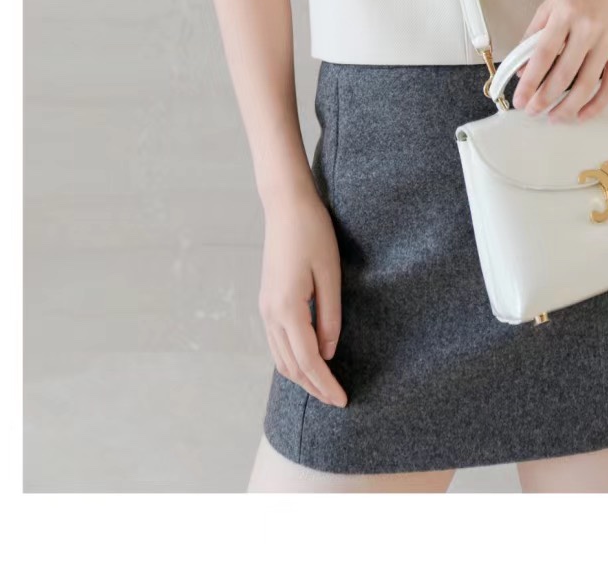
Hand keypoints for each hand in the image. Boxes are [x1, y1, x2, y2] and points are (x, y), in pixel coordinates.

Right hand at [259, 185, 347, 408]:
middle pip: (291, 366)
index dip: (325, 384)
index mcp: (287, 308)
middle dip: (314, 387)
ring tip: (325, 385)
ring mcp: (265, 308)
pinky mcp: (266, 300)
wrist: (286, 206)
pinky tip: (308, 359)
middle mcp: (270, 313)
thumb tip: (328, 352)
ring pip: (280, 357)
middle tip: (337, 400)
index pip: (308, 361)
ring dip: (302, 376)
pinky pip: (277, 342)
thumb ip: (329, 317)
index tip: (343, 401)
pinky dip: (292, 358)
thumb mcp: (330, 274)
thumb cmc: (313, 233)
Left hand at [511, 0, 607, 121]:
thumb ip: (534, 34)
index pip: (542, 55)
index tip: (519, 100)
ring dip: (568, 107)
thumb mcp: (551, 4)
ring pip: (587, 84)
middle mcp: (588, 28)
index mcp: (565, 14)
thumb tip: (522, 69)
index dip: (529, 82)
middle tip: (532, 111)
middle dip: (544, 99)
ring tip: (554, 117)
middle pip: (564, 74)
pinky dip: (597, 104)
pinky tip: (583, 114)